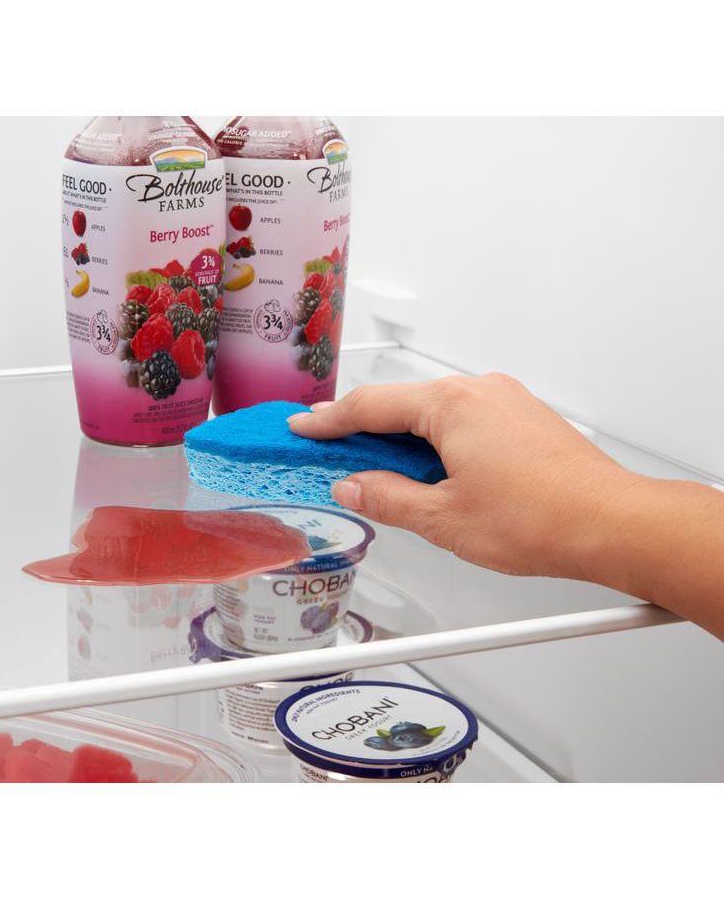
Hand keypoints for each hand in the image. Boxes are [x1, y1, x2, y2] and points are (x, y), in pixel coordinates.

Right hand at [288, 373, 641, 580]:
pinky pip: (462, 418)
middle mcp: (478, 391)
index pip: (369, 406)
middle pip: (400, 404)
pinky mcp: (522, 416)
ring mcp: (504, 400)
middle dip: (362, 431)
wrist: (613, 523)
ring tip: (379, 474)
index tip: (301, 429)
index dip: (328, 422)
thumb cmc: (542, 517)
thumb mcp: (443, 519)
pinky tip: (429, 471)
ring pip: (433, 412)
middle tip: (331, 455)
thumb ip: (387, 499)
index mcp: (450, 405)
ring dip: (401, 439)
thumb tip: (354, 489)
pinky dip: (435, 440)